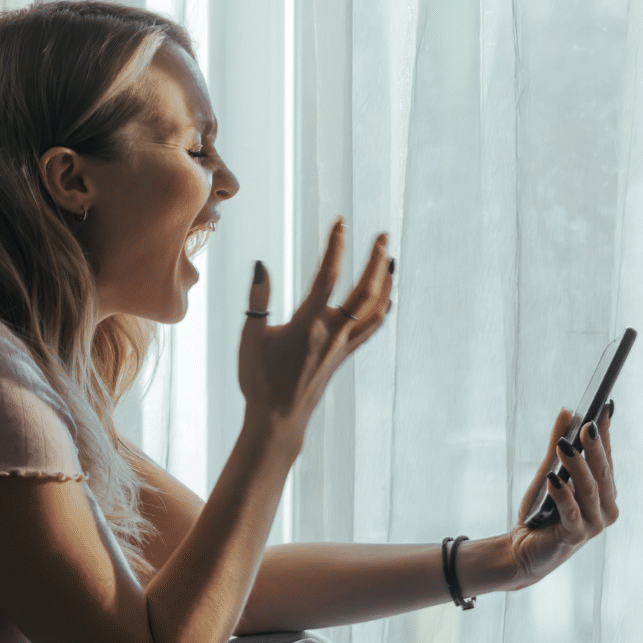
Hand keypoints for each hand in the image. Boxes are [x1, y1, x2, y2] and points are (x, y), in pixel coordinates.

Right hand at [238, 218, 393, 447]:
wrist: (278, 419)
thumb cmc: (259, 379)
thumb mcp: (250, 337)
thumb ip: (258, 299)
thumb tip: (261, 265)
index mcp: (308, 323)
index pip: (328, 275)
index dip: (336, 246)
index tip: (341, 222)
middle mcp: (332, 332)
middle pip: (365, 290)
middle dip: (376, 260)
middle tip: (384, 236)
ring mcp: (342, 345)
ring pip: (374, 309)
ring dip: (386, 283)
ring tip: (391, 261)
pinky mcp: (344, 356)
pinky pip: (371, 328)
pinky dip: (382, 310)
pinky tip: (386, 300)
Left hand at [508, 402, 618, 586]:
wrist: (523, 551)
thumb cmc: (541, 512)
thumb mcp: (548, 472)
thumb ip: (557, 445)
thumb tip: (568, 412)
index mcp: (604, 492)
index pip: (606, 458)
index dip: (605, 433)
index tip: (604, 407)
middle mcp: (605, 508)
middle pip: (602, 472)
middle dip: (595, 446)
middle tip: (587, 423)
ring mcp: (593, 524)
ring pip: (589, 489)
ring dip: (577, 466)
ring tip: (565, 446)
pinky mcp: (575, 536)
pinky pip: (571, 511)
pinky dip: (563, 494)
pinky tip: (553, 479)